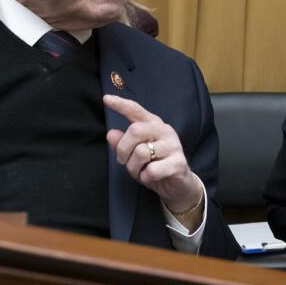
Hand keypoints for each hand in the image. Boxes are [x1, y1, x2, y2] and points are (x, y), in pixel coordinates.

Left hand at [103, 95, 202, 215]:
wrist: (179, 185)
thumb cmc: (155, 166)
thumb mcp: (134, 155)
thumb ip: (123, 143)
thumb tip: (111, 134)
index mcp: (153, 125)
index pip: (136, 110)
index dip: (121, 104)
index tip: (106, 99)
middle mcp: (165, 131)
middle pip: (135, 131)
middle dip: (123, 150)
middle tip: (124, 161)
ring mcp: (173, 146)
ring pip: (141, 153)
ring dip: (133, 168)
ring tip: (140, 171)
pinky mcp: (178, 163)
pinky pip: (151, 170)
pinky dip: (145, 177)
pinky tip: (150, 177)